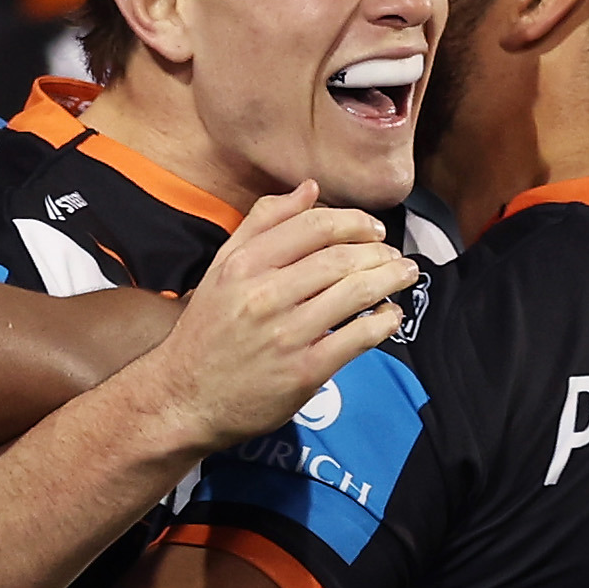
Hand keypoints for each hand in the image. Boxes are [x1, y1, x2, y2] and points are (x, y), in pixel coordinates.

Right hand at [131, 183, 419, 453]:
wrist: (184, 398)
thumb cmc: (207, 333)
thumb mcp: (221, 268)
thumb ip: (263, 223)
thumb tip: (309, 189)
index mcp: (244, 265)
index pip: (314, 227)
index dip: (354, 222)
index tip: (372, 230)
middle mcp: (264, 296)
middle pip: (341, 258)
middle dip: (380, 252)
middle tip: (395, 256)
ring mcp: (286, 335)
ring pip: (355, 294)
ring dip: (390, 280)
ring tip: (404, 276)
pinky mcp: (303, 371)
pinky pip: (357, 338)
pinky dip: (383, 323)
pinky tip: (390, 316)